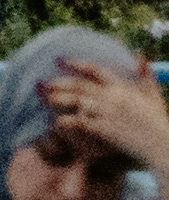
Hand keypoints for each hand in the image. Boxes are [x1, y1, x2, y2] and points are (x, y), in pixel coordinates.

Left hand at [50, 62, 168, 186]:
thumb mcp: (153, 95)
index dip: (76, 64)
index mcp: (122, 88)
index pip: (95, 71)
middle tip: (43, 82)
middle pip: (80, 86)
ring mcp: (107, 113)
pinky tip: (56, 123)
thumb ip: (146, 75)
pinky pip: (80, 122)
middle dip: (60, 82)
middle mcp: (112, 98)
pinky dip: (67, 121)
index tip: (60, 60)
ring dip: (59, 99)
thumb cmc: (158, 123)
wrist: (161, 146)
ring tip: (44, 99)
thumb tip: (140, 54)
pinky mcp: (105, 129)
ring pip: (77, 101)